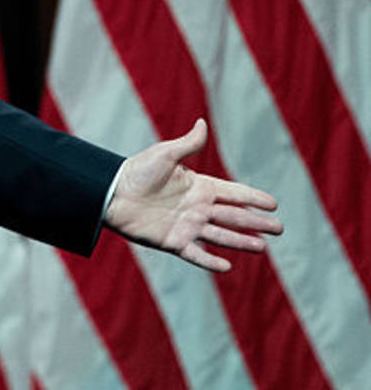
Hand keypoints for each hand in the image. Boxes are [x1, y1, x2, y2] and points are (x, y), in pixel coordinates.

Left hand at [103, 119, 281, 271]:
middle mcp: (197, 208)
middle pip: (233, 217)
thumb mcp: (164, 155)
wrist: (110, 193)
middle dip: (256, 222)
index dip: (253, 198)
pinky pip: (195, 254)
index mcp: (199, 186)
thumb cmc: (136, 171)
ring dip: (241, 241)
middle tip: (279, 229)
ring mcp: (186, 226)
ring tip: (262, 247)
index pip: (233, 193)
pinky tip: (227, 267)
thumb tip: (202, 123)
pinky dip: (210, 261)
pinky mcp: (172, 241)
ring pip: (220, 236)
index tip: (274, 203)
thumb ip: (187, 145)